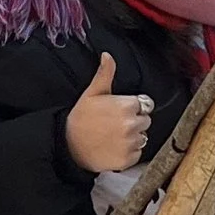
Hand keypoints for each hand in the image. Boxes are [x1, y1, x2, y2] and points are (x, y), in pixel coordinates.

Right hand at [66, 55, 152, 176]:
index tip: (120, 111)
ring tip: (114, 136)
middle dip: (134, 121)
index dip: (133, 107)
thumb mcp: (92, 93)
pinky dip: (128, 153)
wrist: (68, 145)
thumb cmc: (80, 118)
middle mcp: (131, 124)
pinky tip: (114, 148)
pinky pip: (137, 154)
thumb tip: (108, 55)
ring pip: (142, 138)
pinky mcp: (127, 159)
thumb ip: (105, 73)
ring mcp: (130, 143)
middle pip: (145, 121)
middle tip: (115, 124)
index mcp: (126, 105)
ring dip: (133, 138)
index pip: (144, 104)